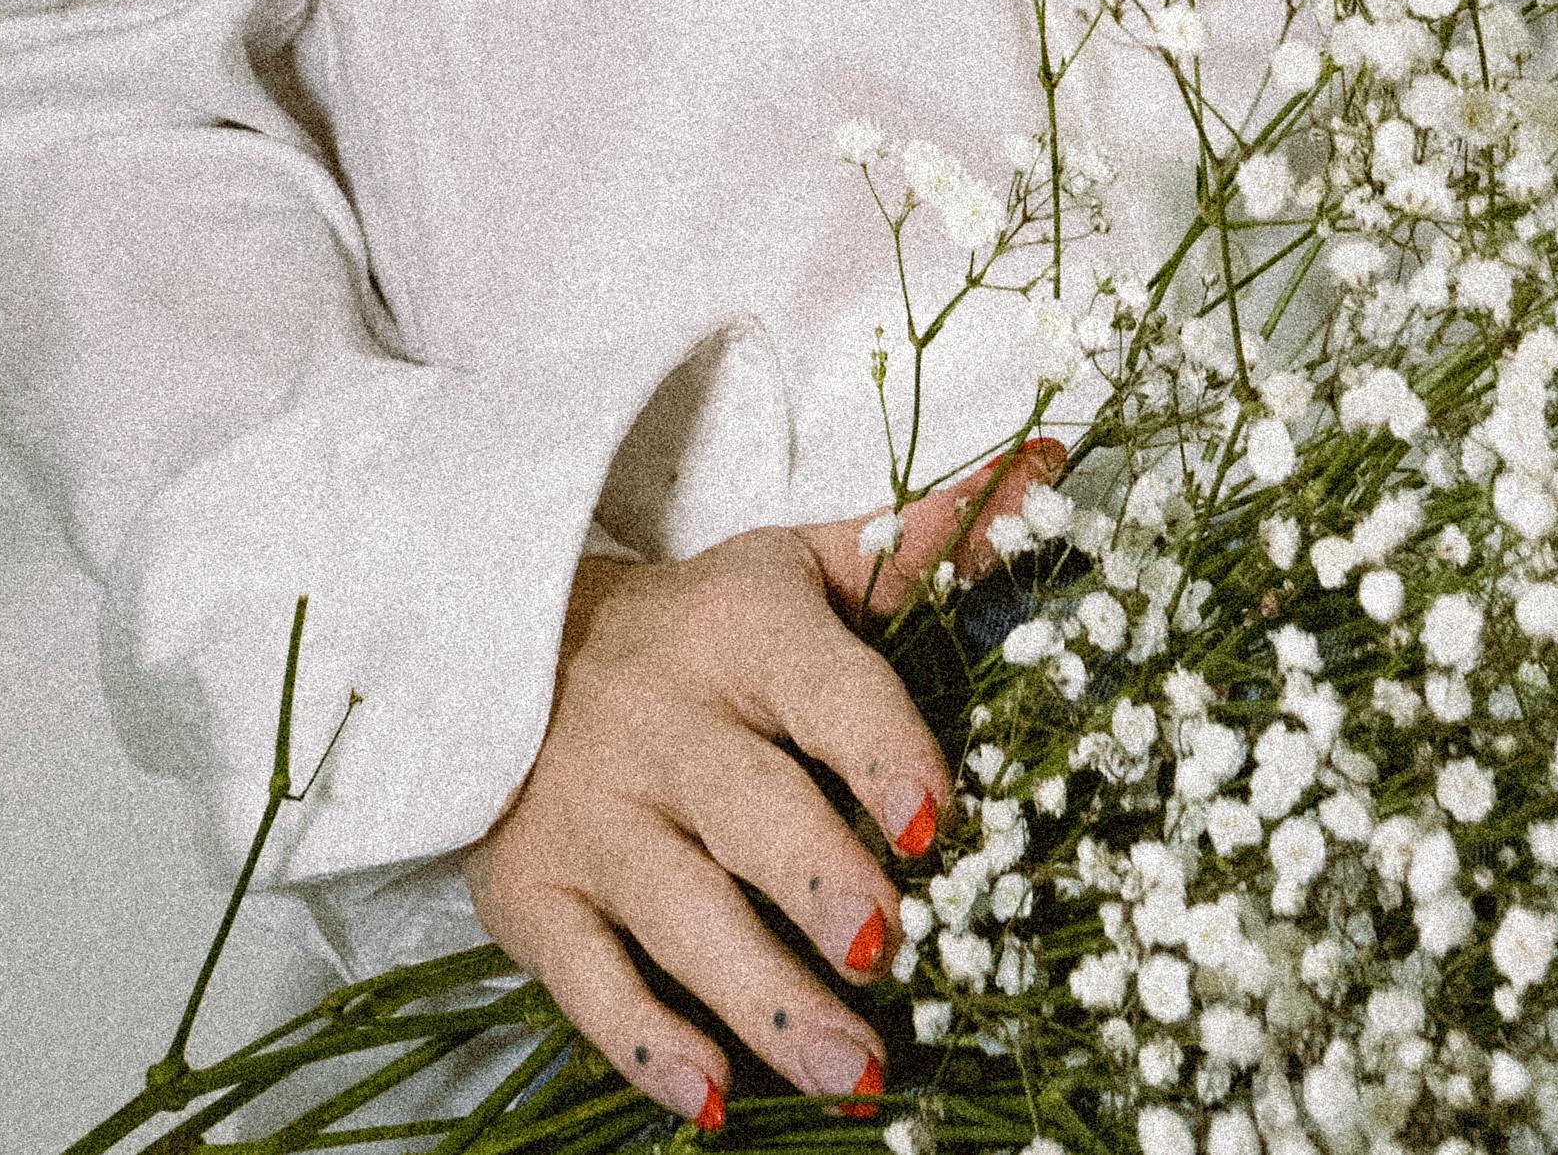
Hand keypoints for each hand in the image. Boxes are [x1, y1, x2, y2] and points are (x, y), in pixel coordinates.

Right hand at [464, 434, 1063, 1132]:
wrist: (510, 647)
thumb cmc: (701, 623)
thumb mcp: (801, 567)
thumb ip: (919, 541)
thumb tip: (1047, 466)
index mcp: (741, 630)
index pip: (822, 691)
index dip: (880, 752)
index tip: (937, 821)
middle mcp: (661, 722)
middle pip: (751, 814)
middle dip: (821, 884)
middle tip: (888, 954)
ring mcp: (590, 814)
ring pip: (681, 915)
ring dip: (767, 1001)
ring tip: (855, 1071)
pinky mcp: (531, 895)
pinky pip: (591, 982)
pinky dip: (650, 1046)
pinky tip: (717, 1100)